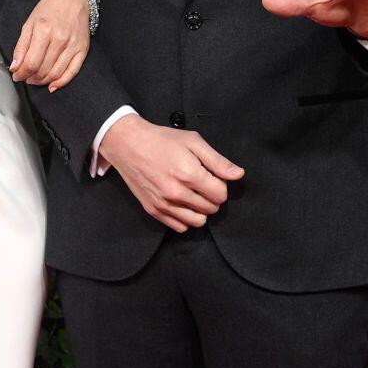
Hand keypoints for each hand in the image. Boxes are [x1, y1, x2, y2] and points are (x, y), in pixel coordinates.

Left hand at [10, 0, 90, 90]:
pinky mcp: (82, 49)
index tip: (16, 75)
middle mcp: (60, 39)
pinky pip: (72, 71)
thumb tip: (15, 67)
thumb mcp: (29, 23)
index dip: (21, 73)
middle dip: (30, 78)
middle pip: (43, 70)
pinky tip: (52, 86)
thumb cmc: (49, 9)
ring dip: (43, 81)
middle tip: (25, 77)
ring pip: (56, 73)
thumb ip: (21, 46)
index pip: (31, 62)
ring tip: (35, 79)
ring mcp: (73, 45)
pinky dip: (61, 82)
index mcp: (44, 31)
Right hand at [99, 115, 243, 231]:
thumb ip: (217, 161)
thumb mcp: (193, 142)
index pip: (221, 195)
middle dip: (211, 197)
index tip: (212, 177)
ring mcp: (164, 204)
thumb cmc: (162, 140)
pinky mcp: (153, 210)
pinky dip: (185, 218)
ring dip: (200, 211)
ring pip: (197, 222)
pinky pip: (179, 227)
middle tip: (202, 183)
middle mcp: (177, 193)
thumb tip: (238, 174)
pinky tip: (182, 204)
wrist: (128, 145)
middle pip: (211, 209)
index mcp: (190, 174)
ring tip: (193, 195)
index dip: (221, 185)